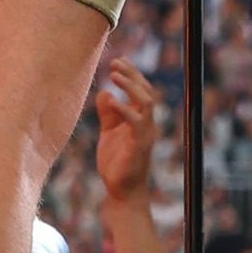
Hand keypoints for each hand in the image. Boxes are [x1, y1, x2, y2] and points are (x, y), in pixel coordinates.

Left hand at [91, 62, 158, 199]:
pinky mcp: (139, 146)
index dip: (132, 74)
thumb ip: (108, 114)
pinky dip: (124, 109)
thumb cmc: (117, 163)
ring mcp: (145, 134)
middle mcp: (146, 124)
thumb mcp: (109, 133)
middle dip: (132, 74)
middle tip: (115, 62)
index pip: (141, 90)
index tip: (118, 60)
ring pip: (146, 102)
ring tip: (115, 75)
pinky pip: (136, 123)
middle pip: (146, 91)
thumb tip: (105, 92)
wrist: (122, 192)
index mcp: (139, 120)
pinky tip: (112, 100)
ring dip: (131, 86)